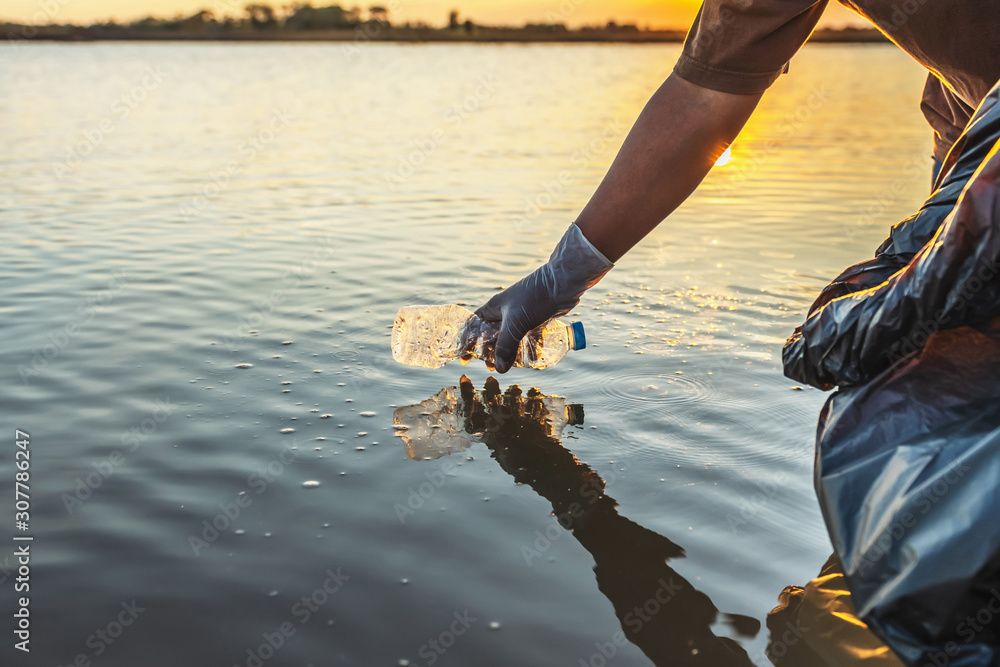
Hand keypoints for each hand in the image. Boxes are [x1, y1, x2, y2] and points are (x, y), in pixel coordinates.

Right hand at [475, 223, 612, 372]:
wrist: (561, 285)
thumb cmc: (534, 297)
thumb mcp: (516, 323)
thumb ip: (506, 346)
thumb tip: (499, 369)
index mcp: (494, 308)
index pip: (474, 326)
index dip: (469, 341)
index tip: (466, 358)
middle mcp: (505, 312)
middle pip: (492, 336)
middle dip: (491, 352)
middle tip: (492, 366)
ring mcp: (520, 316)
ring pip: (510, 338)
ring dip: (509, 352)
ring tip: (509, 366)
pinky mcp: (535, 320)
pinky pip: (526, 337)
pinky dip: (527, 347)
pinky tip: (530, 358)